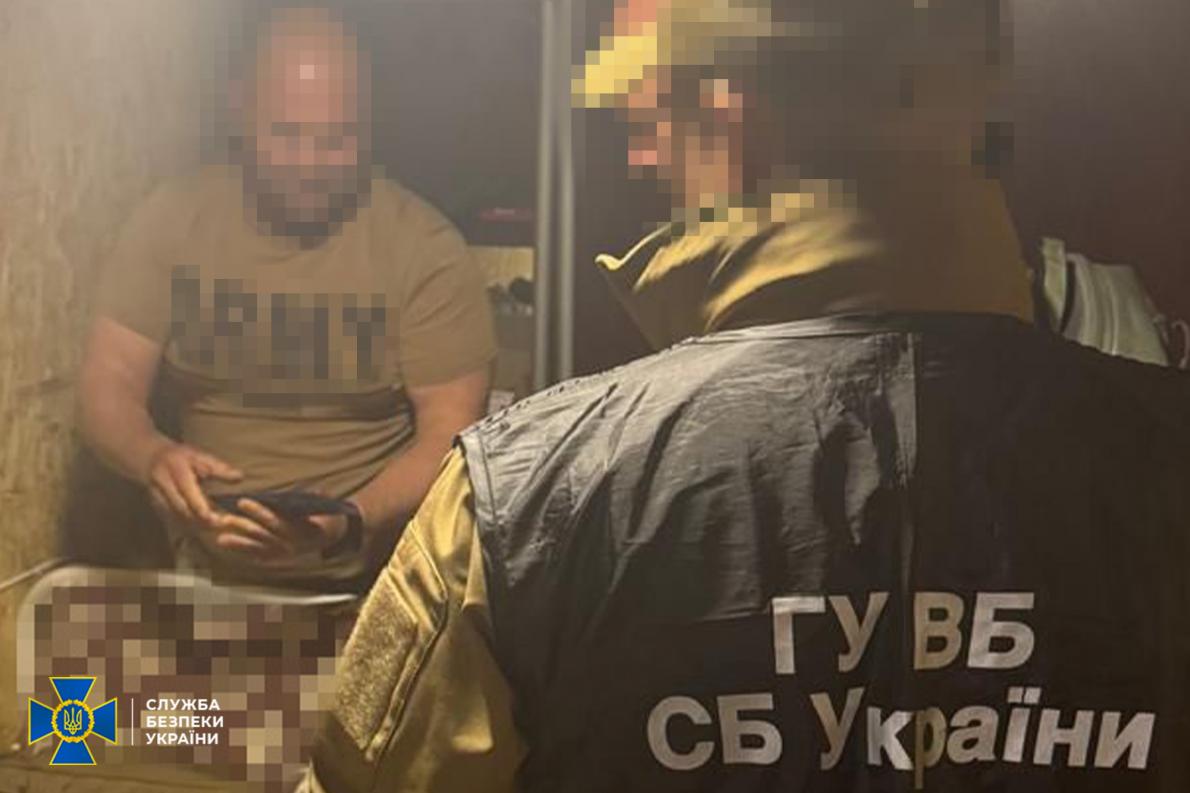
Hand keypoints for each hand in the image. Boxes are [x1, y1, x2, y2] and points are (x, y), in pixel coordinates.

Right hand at [142, 443, 287, 558]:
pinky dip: (186, 527)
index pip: (188, 492)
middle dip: (199, 520)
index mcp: (176, 471)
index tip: (217, 519)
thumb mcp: (199, 456)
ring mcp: (157, 498)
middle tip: (220, 526)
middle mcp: (163, 485)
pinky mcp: (156, 507)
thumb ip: (219, 468)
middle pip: (181, 509)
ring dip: (193, 526)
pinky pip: (171, 520)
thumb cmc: (180, 457)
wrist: (149, 459)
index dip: (201, 508)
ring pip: (175, 517)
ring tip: (214, 529)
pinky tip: (201, 530)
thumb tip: (240, 477)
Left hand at [230, 498, 354, 557]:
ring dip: (239, 544)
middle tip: (225, 519)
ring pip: (258, 548)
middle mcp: (292, 544)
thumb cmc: (326, 513)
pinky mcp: (281, 559)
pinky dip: (246, 554)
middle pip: (263, 534)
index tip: (242, 502)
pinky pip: (261, 558)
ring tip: (221, 539)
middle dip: (242, 526)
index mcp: (302, 529)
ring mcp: (286, 553)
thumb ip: (312, 496)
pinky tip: (231, 549)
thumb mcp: (323, 501)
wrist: (334, 535)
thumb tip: (300, 491)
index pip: (276, 519)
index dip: (258, 511)